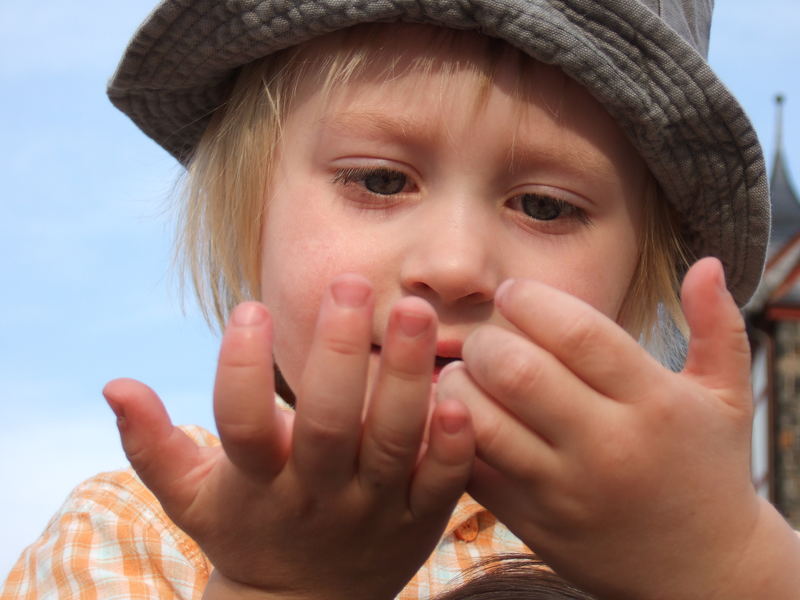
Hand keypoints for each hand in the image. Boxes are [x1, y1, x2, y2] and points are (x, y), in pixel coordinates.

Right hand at [104, 274, 473, 599]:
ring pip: (395, 444)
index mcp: (258, 484)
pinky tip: (459, 394)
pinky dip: (453, 445)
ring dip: (407, 378)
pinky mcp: (419, 522)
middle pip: (330, 426)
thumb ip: (152, 444)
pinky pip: (442, 484)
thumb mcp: (192, 497)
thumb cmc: (247, 531)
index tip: (249, 307)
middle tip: (351, 284)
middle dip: (340, 354)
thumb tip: (114, 383)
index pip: (241, 426)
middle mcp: (318, 496)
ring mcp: (373, 511)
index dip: (241, 369)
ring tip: (416, 312)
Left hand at [436, 258, 799, 598]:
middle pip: (516, 371)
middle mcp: (606, 447)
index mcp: (653, 404)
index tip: (513, 293)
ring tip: (469, 373)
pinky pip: (469, 467)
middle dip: (485, 340)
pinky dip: (452, 433)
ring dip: (459, 385)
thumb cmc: (708, 470)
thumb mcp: (728, 398)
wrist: (701, 573)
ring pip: (480, 420)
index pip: (576, 333)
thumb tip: (707, 263)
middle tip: (486, 337)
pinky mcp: (530, 522)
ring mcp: (563, 490)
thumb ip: (718, 327)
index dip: (531, 300)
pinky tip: (462, 415)